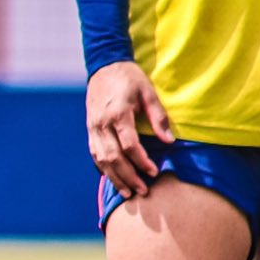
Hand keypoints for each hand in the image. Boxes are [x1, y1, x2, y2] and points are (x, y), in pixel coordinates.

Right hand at [86, 61, 174, 199]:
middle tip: (143, 191)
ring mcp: (93, 128)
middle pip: (114, 157)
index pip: (129, 145)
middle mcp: (102, 124)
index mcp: (118, 114)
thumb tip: (169, 141)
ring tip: (127, 193)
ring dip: (115, 178)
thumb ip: (158, 117)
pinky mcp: (90, 129)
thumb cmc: (130, 78)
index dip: (142, 161)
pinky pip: (95, 154)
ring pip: (102, 159)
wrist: (104, 67)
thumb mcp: (148, 92)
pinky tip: (113, 178)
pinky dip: (103, 169)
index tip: (154, 172)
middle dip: (129, 177)